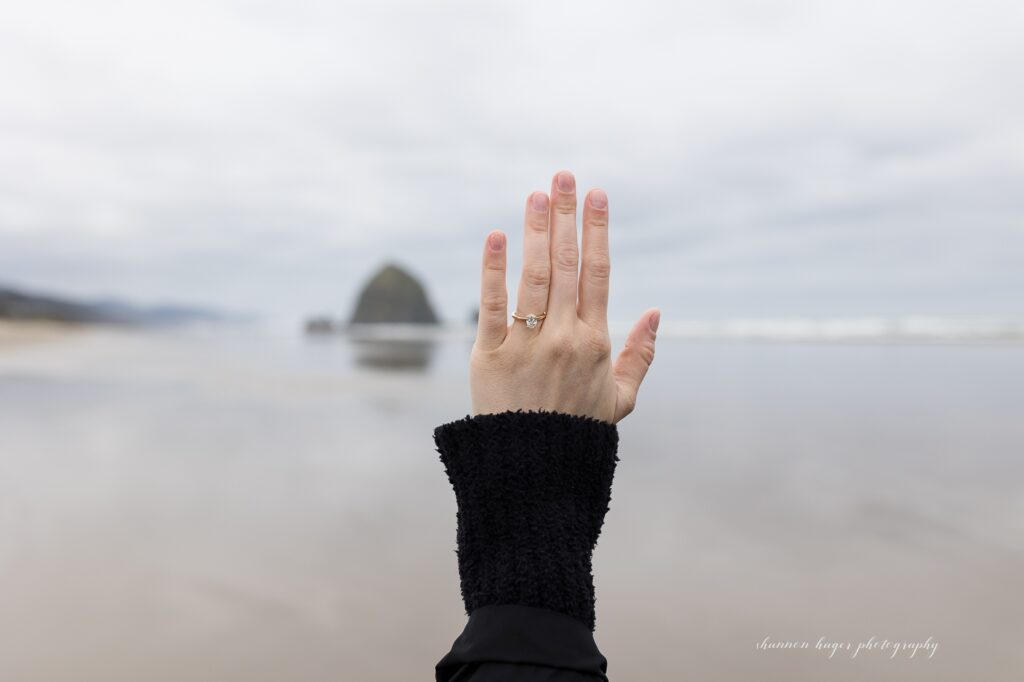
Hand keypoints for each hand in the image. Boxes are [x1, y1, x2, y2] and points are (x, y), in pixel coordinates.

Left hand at [470, 170, 658, 423]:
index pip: (598, 274)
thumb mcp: (620, 399)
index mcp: (596, 343)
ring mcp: (527, 344)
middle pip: (567, 265)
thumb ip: (641, 355)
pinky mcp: (490, 355)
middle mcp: (564, 337)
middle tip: (564, 176)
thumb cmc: (576, 432)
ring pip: (534, 277)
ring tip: (537, 194)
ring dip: (536, 231)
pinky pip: (493, 306)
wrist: (532, 470)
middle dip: (567, 217)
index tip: (597, 195)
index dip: (597, 231)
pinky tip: (497, 237)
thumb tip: (655, 312)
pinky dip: (494, 270)